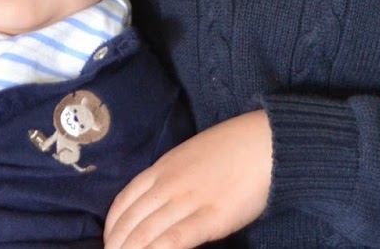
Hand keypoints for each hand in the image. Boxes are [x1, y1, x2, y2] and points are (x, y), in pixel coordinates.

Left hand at [104, 110, 271, 248]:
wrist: (268, 141)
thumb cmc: (235, 148)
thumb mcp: (192, 156)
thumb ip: (174, 176)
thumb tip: (162, 202)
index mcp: (163, 168)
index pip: (124, 202)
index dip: (112, 227)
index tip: (111, 242)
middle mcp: (169, 184)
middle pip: (130, 222)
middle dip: (117, 246)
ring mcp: (188, 200)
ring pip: (146, 234)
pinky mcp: (211, 217)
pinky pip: (175, 239)